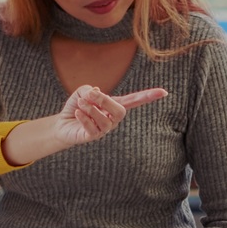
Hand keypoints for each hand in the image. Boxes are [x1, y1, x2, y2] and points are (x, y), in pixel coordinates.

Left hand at [51, 85, 167, 147]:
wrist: (62, 124)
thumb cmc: (77, 106)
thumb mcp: (83, 93)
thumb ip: (90, 91)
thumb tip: (97, 93)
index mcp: (114, 105)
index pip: (134, 101)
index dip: (148, 96)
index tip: (164, 92)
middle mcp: (113, 119)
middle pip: (120, 111)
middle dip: (106, 101)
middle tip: (90, 95)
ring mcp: (104, 130)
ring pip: (105, 121)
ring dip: (91, 109)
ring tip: (80, 104)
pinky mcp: (93, 137)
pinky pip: (93, 129)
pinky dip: (84, 118)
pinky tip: (77, 113)